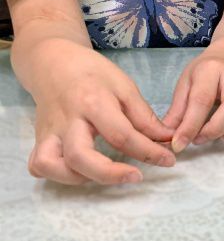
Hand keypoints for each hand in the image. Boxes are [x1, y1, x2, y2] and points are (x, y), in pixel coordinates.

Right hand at [28, 44, 175, 184]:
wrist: (54, 63)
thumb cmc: (93, 73)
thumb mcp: (124, 86)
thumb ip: (143, 116)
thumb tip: (166, 139)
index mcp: (93, 102)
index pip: (122, 135)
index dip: (148, 152)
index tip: (169, 160)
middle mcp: (67, 121)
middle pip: (80, 157)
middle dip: (110, 174)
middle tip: (137, 177)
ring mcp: (49, 132)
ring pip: (50, 165)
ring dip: (79, 178)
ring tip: (106, 174)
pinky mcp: (38, 139)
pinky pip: (38, 165)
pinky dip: (56, 175)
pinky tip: (79, 172)